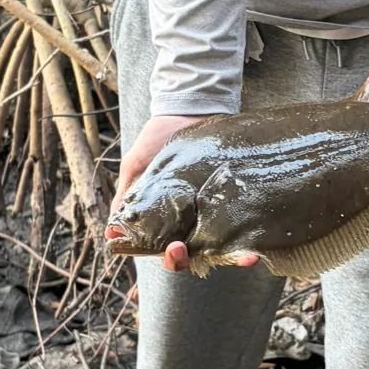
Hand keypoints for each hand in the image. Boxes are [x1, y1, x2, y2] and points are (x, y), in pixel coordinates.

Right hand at [108, 114, 258, 274]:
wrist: (186, 109)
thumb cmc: (157, 138)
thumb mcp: (136, 167)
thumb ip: (126, 197)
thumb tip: (110, 231)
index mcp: (166, 220)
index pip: (168, 251)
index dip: (171, 258)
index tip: (174, 249)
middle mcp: (192, 219)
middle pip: (195, 255)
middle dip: (191, 259)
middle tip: (185, 249)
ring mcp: (215, 209)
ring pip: (225, 245)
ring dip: (235, 256)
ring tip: (246, 258)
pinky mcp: (234, 195)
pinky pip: (244, 221)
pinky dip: (251, 236)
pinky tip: (258, 244)